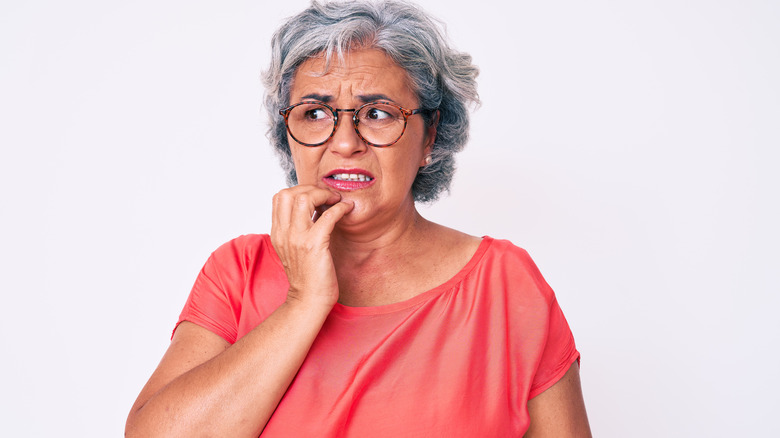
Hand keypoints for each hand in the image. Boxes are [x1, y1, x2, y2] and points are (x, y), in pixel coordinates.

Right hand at [270, 185, 353, 308]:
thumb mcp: (294, 248)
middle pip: (289, 193)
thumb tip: (314, 208)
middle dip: (311, 188)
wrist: (308, 300)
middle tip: (328, 196)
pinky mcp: (315, 245)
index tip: (317, 197)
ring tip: (336, 201)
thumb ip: (297, 229)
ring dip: (324, 195)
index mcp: (277, 233)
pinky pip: (328, 216)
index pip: (280, 197)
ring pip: (304, 199)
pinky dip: (340, 208)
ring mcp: (298, 239)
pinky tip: (347, 210)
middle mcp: (284, 233)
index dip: (300, 190)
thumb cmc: (307, 275)